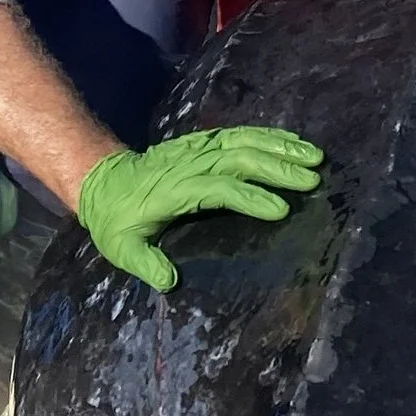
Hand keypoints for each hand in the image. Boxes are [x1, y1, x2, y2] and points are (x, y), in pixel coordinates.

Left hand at [74, 126, 324, 290]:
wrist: (102, 180)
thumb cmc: (115, 220)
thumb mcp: (121, 248)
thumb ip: (145, 263)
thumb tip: (170, 282)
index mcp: (173, 191)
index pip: (218, 190)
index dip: (250, 198)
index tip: (281, 209)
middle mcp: (189, 164)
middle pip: (238, 160)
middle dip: (277, 168)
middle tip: (312, 180)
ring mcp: (196, 148)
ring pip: (242, 142)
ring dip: (279, 147)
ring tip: (313, 157)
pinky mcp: (201, 141)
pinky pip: (238, 134)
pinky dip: (268, 135)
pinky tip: (293, 142)